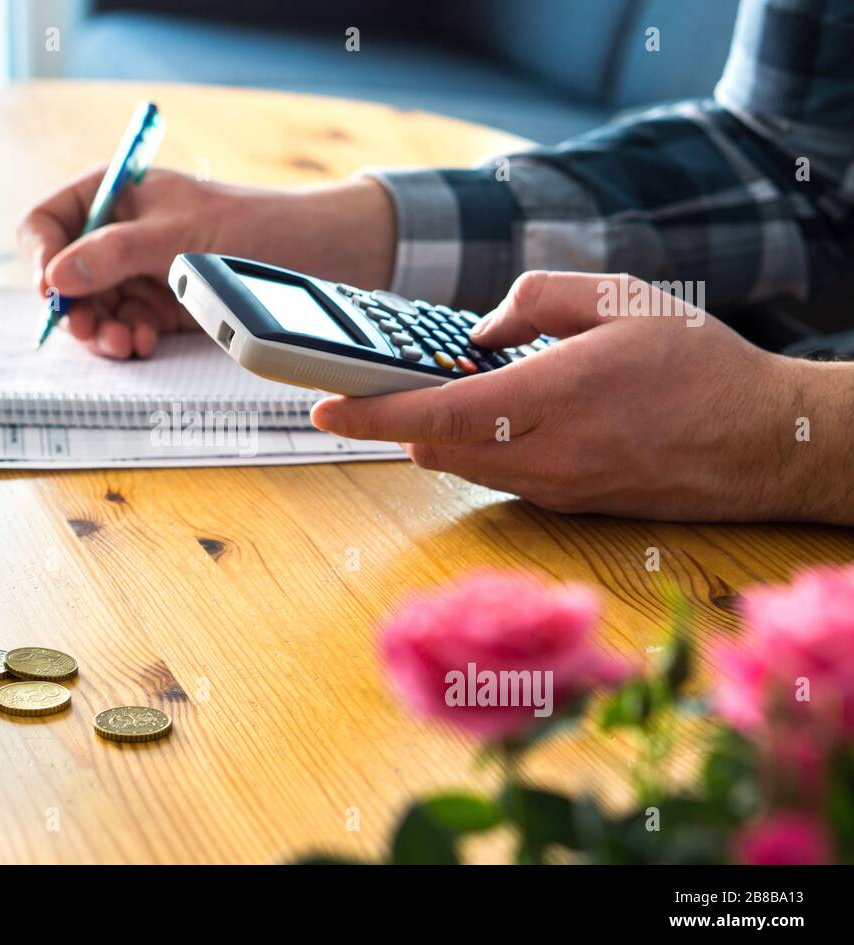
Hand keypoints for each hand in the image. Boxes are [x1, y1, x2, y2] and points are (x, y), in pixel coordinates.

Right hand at [17, 167, 395, 357]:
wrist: (313, 251)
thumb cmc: (248, 223)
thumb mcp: (174, 234)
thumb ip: (113, 253)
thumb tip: (57, 277)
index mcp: (113, 195)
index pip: (48, 221)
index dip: (40, 256)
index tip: (50, 289)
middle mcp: (118, 234)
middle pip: (65, 276)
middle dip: (74, 306)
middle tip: (89, 331)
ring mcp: (139, 272)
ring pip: (94, 309)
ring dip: (101, 330)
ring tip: (124, 343)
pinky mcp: (161, 306)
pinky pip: (126, 326)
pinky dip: (129, 338)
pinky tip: (144, 342)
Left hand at [311, 270, 851, 522]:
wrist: (766, 444)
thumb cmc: (700, 364)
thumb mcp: (622, 297)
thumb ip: (537, 299)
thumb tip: (478, 333)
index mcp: (554, 400)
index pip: (435, 417)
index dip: (371, 415)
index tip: (322, 408)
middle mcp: (546, 457)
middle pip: (433, 449)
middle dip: (400, 418)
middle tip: (386, 380)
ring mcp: (555, 489)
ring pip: (462, 466)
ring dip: (440, 433)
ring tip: (451, 387)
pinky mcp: (568, 504)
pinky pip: (498, 476)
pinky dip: (480, 446)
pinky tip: (505, 412)